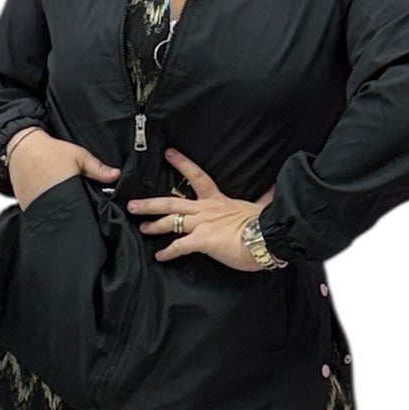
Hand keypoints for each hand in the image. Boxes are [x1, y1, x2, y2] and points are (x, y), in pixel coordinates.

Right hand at [10, 132, 121, 211]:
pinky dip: (45, 210)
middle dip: (74, 211)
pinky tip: (48, 199)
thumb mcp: (78, 156)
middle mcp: (49, 202)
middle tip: (75, 201)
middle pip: (67, 216)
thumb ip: (98, 168)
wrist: (22, 147)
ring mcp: (36, 207)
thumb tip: (116, 176)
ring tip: (61, 199)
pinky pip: (39, 214)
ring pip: (52, 217)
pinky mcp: (26, 208)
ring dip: (59, 211)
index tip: (90, 207)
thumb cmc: (50, 151)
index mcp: (65, 191)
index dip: (87, 211)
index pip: (81, 211)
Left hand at [126, 153, 277, 269]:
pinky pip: (179, 246)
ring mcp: (201, 224)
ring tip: (141, 226)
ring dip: (153, 224)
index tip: (168, 153)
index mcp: (218, 199)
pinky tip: (159, 256)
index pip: (197, 176)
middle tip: (132, 204)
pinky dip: (168, 252)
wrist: (266, 237)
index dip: (181, 163)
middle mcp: (205, 209)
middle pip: (171, 201)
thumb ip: (264, 198)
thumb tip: (276, 187)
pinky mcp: (201, 241)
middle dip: (150, 203)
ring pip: (170, 221)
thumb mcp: (261, 207)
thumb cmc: (264, 224)